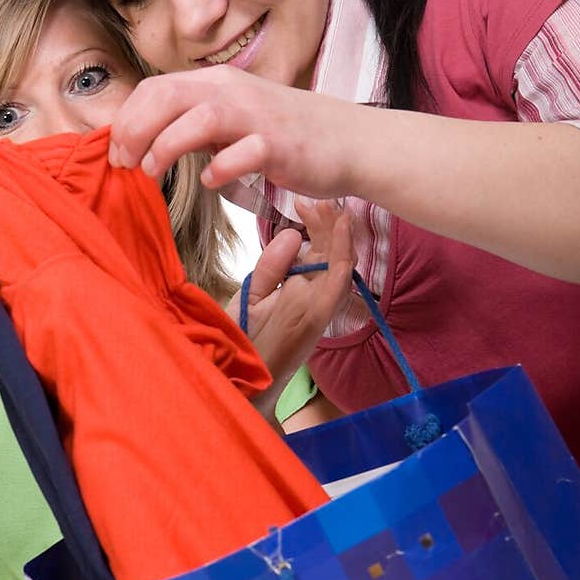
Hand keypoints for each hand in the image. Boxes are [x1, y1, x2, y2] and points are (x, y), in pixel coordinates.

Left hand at [108, 65, 353, 196]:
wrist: (347, 141)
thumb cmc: (284, 136)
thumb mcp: (233, 120)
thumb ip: (194, 124)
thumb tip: (146, 141)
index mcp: (216, 84)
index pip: (155, 88)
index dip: (126, 119)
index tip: (115, 152)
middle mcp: (233, 92)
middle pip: (168, 97)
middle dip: (135, 130)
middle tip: (124, 163)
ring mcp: (257, 117)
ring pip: (199, 117)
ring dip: (167, 144)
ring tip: (152, 171)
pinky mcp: (280, 145)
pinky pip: (243, 152)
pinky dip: (220, 167)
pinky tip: (211, 181)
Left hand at [226, 199, 353, 417]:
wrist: (236, 383)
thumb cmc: (241, 343)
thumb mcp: (253, 295)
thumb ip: (271, 268)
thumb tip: (291, 235)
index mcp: (296, 292)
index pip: (316, 253)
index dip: (315, 226)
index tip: (306, 201)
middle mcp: (310, 297)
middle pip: (328, 254)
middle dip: (328, 224)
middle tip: (321, 196)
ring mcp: (315, 307)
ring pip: (339, 263)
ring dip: (340, 233)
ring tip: (336, 205)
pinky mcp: (316, 317)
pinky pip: (337, 281)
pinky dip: (343, 254)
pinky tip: (342, 228)